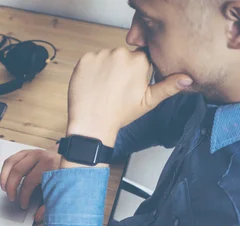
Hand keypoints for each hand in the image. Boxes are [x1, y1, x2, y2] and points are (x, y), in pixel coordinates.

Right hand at [0, 147, 60, 222]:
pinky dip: (5, 170)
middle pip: (17, 171)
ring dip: (4, 178)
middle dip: (11, 187)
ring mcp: (32, 153)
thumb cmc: (64, 174)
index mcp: (49, 164)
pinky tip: (5, 179)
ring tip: (5, 189)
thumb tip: (37, 217)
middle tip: (12, 198)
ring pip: (11, 163)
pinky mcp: (26, 152)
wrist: (70, 159)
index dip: (24, 196)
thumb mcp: (60, 189)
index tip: (23, 205)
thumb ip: (49, 203)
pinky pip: (11, 159)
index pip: (29, 182)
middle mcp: (39, 156)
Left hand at [67, 48, 192, 145]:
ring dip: (106, 68)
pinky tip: (93, 84)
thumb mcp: (148, 101)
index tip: (131, 82)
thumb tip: (188, 78)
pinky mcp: (85, 59)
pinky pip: (91, 60)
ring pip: (107, 57)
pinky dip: (92, 69)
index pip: (142, 56)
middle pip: (124, 56)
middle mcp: (121, 53)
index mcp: (140, 61)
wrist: (91, 122)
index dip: (137, 69)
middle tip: (116, 88)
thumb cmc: (121, 113)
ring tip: (104, 87)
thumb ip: (168, 86)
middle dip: (121, 68)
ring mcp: (101, 55)